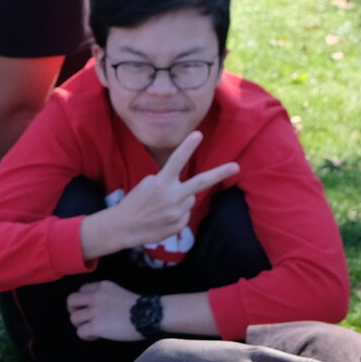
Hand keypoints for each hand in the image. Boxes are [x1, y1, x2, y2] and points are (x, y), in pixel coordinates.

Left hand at [67, 279, 146, 342]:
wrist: (148, 314)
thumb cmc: (139, 306)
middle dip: (73, 311)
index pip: (81, 290)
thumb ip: (105, 296)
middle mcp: (95, 296)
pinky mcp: (96, 325)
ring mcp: (95, 311)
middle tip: (82, 319)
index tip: (90, 309)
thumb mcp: (118, 292)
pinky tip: (95, 336)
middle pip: (70, 301)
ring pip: (73, 318)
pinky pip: (80, 332)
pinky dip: (86, 336)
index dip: (82, 301)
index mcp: (102, 286)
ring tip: (92, 330)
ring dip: (80, 325)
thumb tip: (97, 309)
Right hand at [83, 131, 239, 257]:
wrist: (124, 227)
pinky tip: (163, 217)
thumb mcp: (148, 185)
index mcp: (161, 182)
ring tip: (162, 206)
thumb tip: (189, 191)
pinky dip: (177, 214)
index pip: (176, 161)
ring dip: (180, 200)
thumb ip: (169, 184)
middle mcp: (173, 196)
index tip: (198, 134)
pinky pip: (185, 214)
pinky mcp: (180, 225)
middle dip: (220, 173)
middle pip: (200, 182)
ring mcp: (178, 212)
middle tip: (236, 166)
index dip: (188, 147)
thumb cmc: (135, 202)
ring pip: (190, 199)